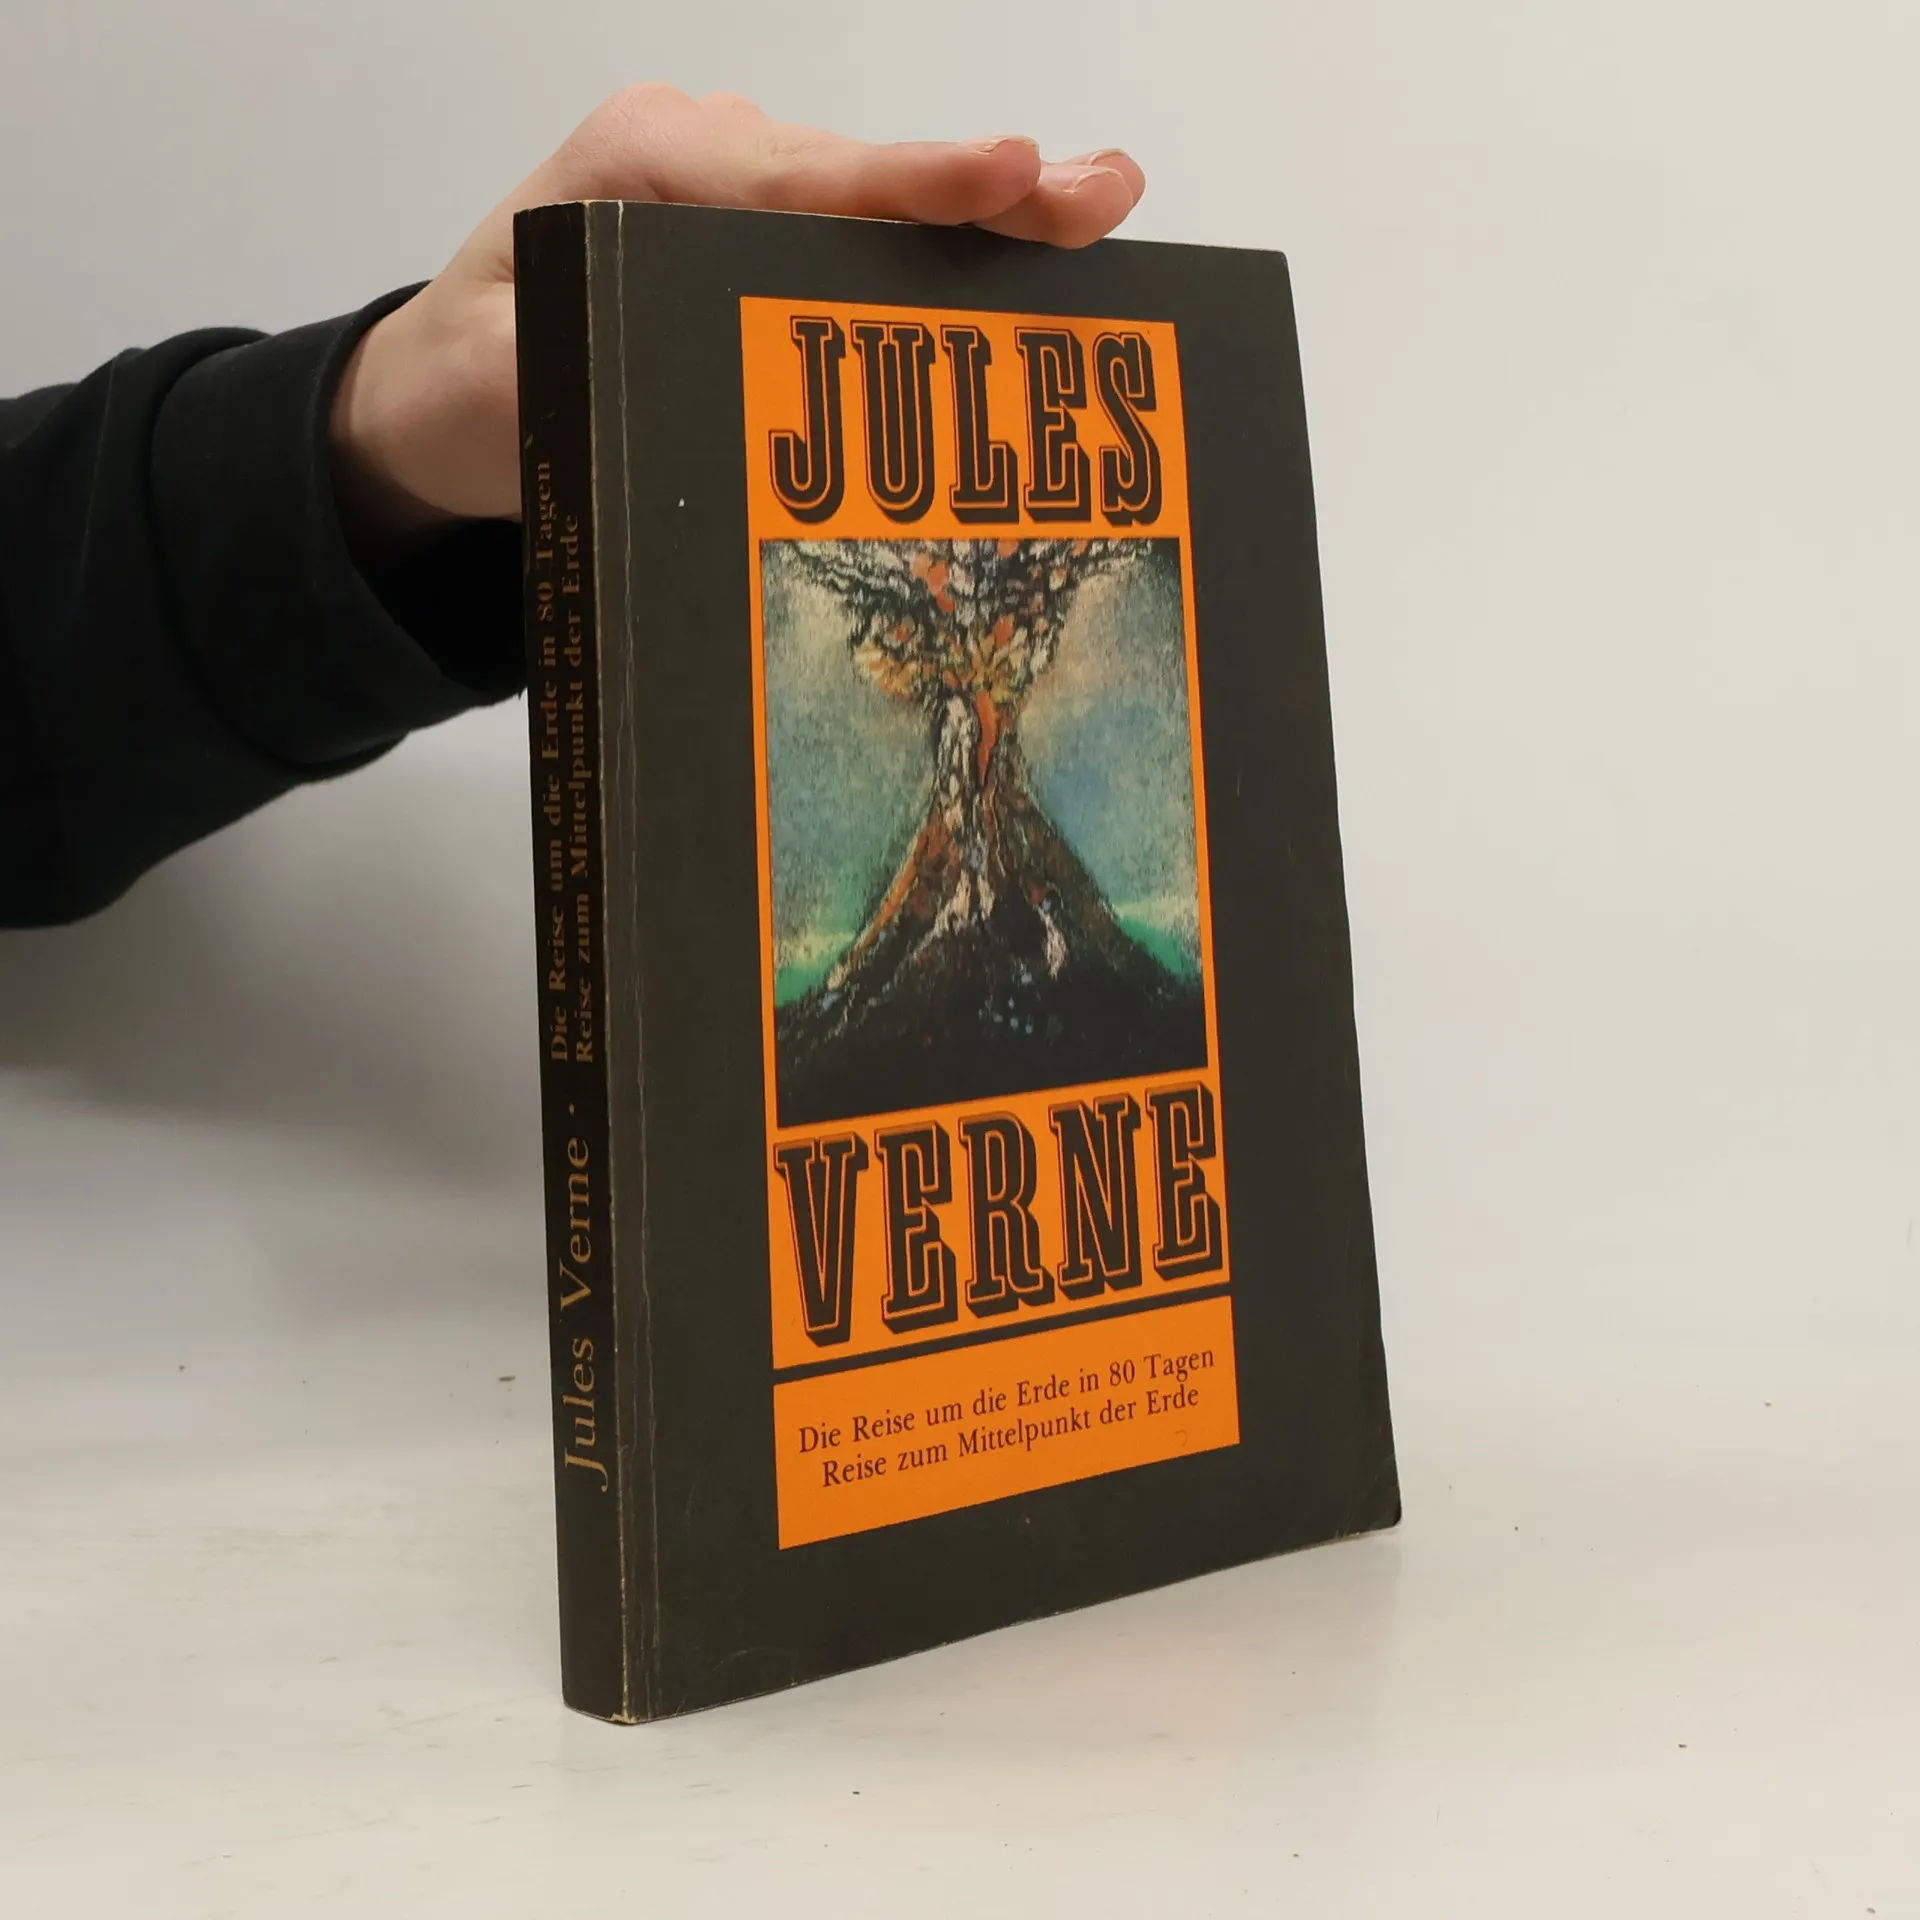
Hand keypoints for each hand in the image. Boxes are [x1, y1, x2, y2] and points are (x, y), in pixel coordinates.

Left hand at [329, 85, 1145, 551]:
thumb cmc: (468, 383)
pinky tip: (1035, 250)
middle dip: (985, 187)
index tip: (1006, 173)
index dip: (907, 183)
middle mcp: (705, 155)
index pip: (795, 175)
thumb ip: (576, 369)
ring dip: (989, 214)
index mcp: (640, 164)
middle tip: (1102, 192)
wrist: (435, 392)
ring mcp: (741, 190)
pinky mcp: (763, 236)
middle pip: (860, 175)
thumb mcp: (501, 386)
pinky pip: (864, 237)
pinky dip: (949, 251)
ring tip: (1099, 209)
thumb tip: (682, 376)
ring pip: (876, 201)